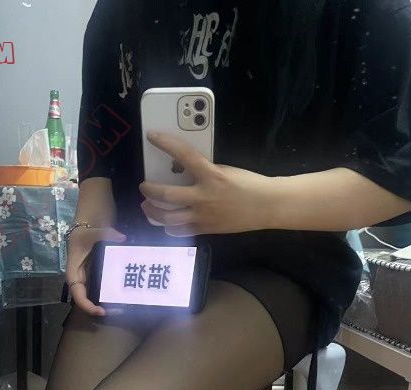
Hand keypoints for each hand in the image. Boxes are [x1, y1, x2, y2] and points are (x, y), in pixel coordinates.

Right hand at [66, 224, 125, 315]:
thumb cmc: (85, 235)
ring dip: (108, 305)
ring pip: (96, 299)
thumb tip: (122, 238)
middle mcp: (80, 282)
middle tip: (119, 311)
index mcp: (74, 275)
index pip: (78, 296)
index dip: (88, 306)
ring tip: (124, 308)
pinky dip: (112, 296)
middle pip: (88, 301)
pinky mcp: (97, 280)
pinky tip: (125, 297)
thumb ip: (106, 234)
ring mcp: (89, 282)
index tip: (101, 311)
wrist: (87, 231)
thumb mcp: (92, 233)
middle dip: (102, 309)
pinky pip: (103, 291)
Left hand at [139, 132, 277, 236]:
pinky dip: (169, 227)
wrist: (266, 206)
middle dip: (149, 189)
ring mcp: (203, 216)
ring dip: (153, 211)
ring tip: (148, 205)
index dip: (165, 143)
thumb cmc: (248, 184)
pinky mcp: (206, 229)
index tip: (152, 136)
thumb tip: (182, 170)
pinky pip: (180, 231)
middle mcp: (203, 197)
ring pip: (168, 217)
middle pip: (166, 194)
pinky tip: (165, 223)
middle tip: (144, 185)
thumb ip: (204, 171)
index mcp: (211, 175)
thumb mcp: (225, 170)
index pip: (183, 155)